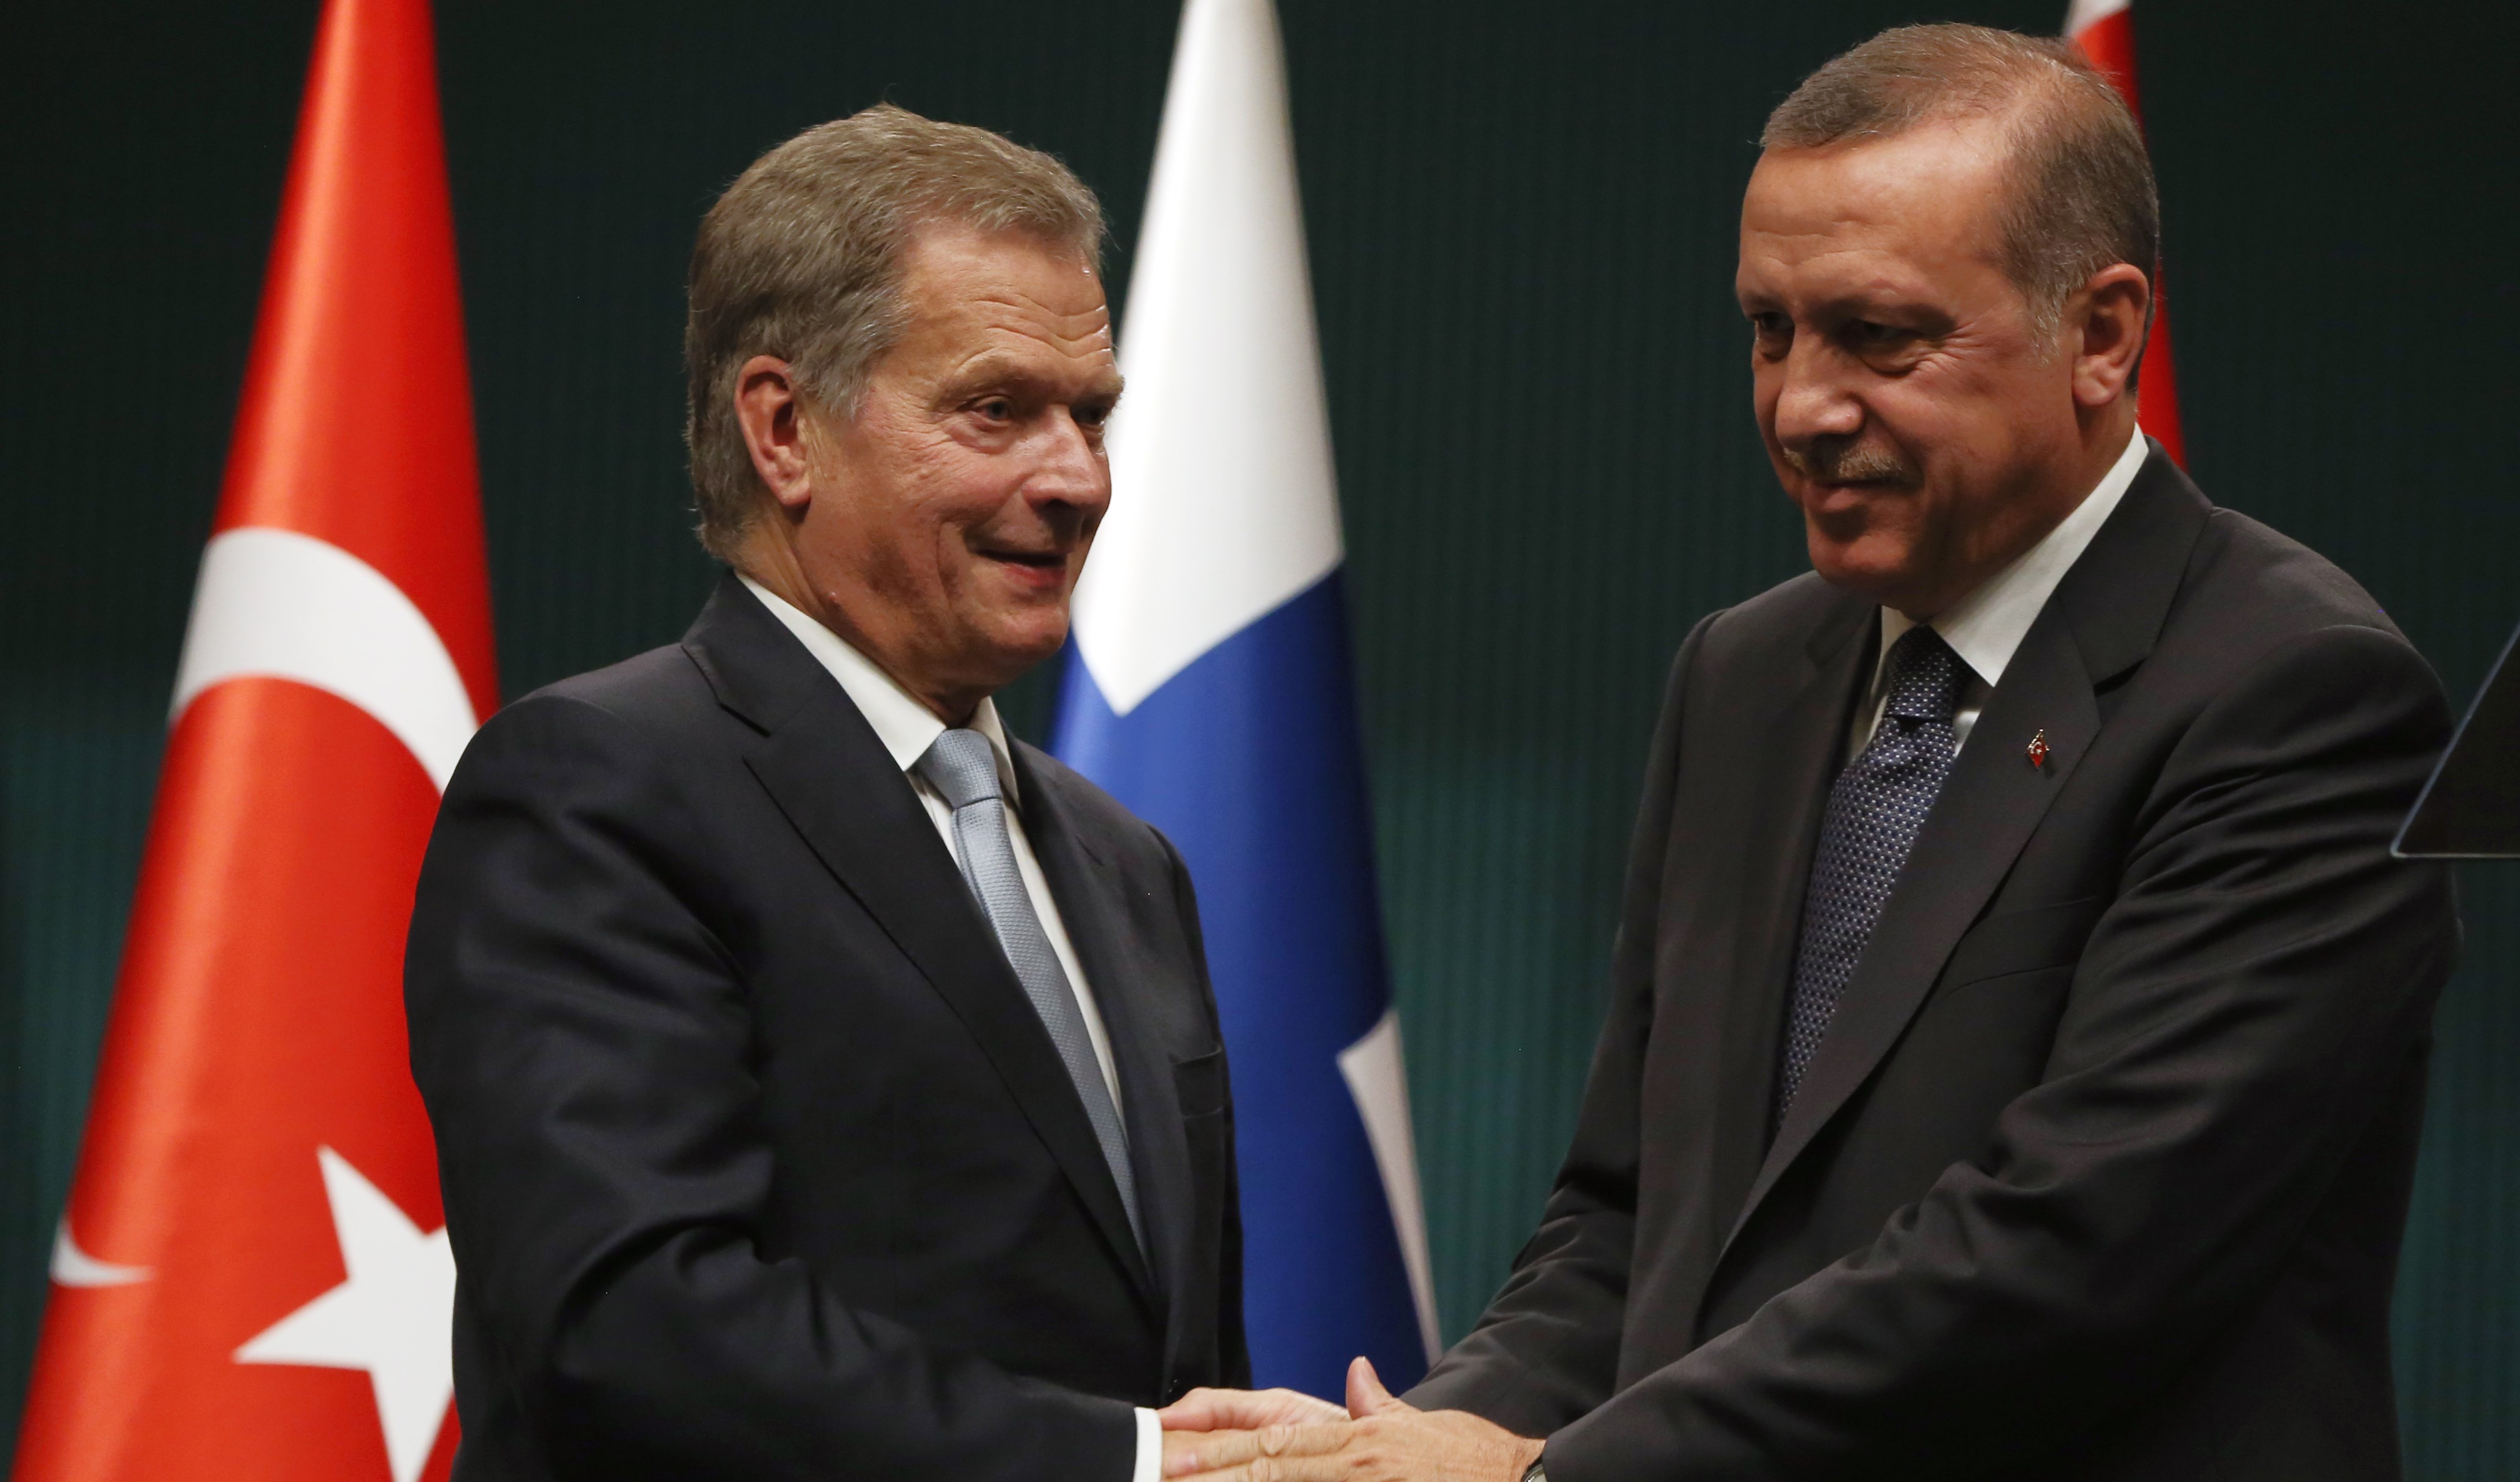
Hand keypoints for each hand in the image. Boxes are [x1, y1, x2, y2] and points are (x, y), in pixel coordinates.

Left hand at [1163, 1357, 1543, 1480]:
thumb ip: (1380, 1405)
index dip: (1222, 1444)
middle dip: (1212, 1474)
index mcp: (1359, 1440)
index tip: (1179, 1447)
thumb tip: (1358, 1372)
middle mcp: (1356, 1465)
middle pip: (1270, 1469)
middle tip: (1162, 1472)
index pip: (1276, 1439)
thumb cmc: (1473, 1460)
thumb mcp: (1421, 1425)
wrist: (1525, 1479)